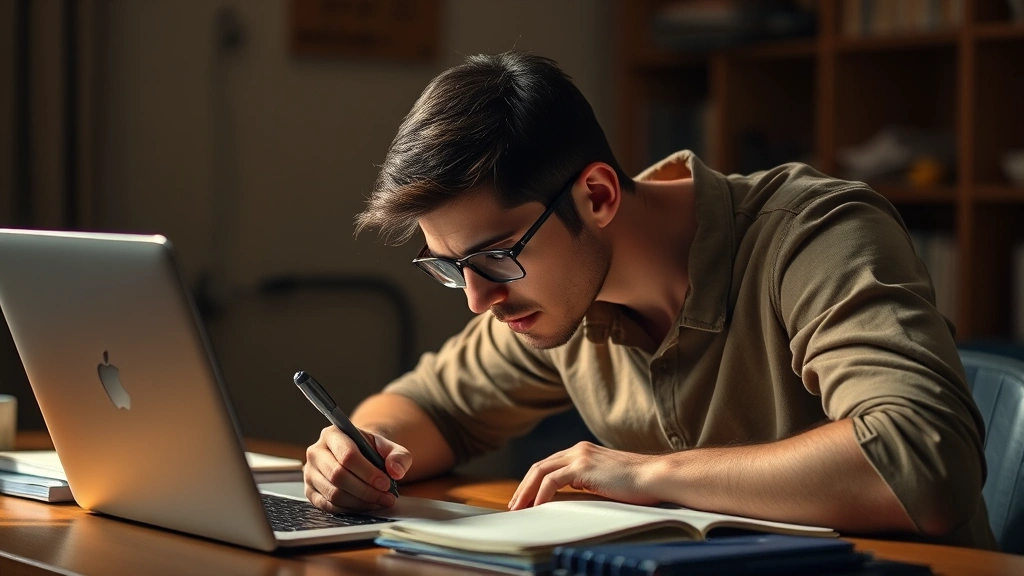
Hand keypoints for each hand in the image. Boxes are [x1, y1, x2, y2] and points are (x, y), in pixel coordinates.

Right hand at [304, 425, 411, 512]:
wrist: (359, 455)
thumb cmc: (371, 450)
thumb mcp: (389, 447)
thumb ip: (398, 456)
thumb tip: (396, 471)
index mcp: (333, 434)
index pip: (347, 455)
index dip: (368, 472)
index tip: (386, 483)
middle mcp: (316, 452)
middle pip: (338, 476)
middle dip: (366, 490)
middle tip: (386, 497)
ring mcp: (310, 473)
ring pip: (333, 493)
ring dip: (360, 502)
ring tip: (380, 501)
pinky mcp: (310, 491)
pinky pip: (328, 506)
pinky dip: (350, 509)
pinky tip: (366, 506)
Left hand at [508, 441, 662, 509]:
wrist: (655, 477)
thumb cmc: (638, 483)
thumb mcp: (606, 481)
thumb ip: (588, 483)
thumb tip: (573, 496)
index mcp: (583, 452)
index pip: (549, 465)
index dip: (533, 482)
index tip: (525, 499)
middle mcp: (579, 450)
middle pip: (540, 466)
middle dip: (523, 486)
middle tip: (514, 505)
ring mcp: (580, 456)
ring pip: (541, 471)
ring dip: (526, 491)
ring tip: (519, 508)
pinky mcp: (583, 466)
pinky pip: (552, 480)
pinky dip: (541, 493)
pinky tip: (537, 506)